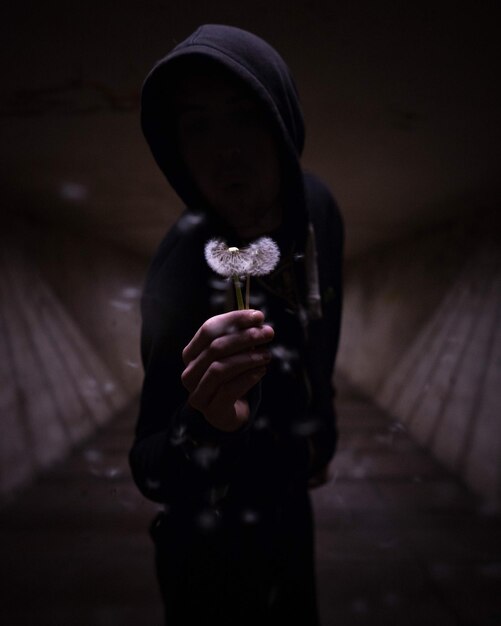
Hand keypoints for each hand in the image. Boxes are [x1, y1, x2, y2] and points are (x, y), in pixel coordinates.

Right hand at [181, 310, 273, 431]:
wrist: (231, 412)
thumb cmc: (232, 377)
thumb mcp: (234, 353)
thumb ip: (241, 336)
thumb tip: (257, 317)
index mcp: (191, 354)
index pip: (208, 329)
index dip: (234, 320)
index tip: (259, 316)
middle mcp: (189, 373)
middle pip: (215, 348)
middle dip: (245, 337)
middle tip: (269, 333)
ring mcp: (197, 393)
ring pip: (220, 368)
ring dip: (247, 359)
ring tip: (267, 355)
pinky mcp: (212, 410)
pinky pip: (228, 390)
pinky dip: (248, 378)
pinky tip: (261, 371)